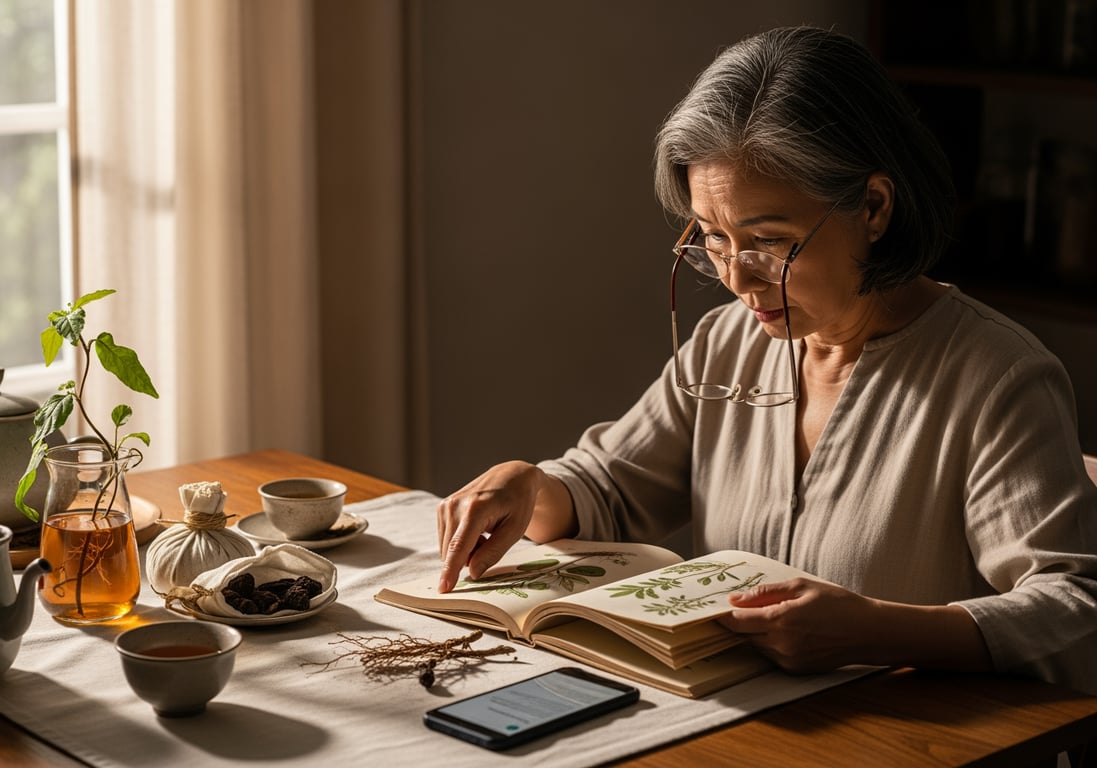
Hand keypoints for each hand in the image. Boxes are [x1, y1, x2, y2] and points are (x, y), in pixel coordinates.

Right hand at [437, 461, 569, 592]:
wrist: (511, 475)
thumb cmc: (518, 503)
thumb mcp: (515, 530)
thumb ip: (493, 552)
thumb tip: (472, 573)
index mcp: (475, 509)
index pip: (459, 547)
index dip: (450, 571)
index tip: (443, 589)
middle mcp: (454, 506)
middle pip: (452, 552)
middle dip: (469, 557)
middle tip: (490, 540)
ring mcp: (445, 505)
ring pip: (447, 548)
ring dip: (465, 550)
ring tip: (485, 533)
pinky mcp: (442, 508)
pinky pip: (446, 540)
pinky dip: (461, 542)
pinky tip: (476, 529)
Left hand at [717, 578, 874, 672]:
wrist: (870, 633)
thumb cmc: (839, 604)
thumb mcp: (801, 587)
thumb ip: (765, 594)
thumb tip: (735, 600)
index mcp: (782, 622)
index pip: (737, 623)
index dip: (721, 616)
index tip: (709, 608)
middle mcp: (782, 646)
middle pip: (743, 636)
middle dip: (736, 623)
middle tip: (730, 609)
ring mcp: (789, 661)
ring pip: (756, 646)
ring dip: (754, 633)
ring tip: (764, 615)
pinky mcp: (796, 670)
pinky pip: (771, 655)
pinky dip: (769, 643)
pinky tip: (782, 629)